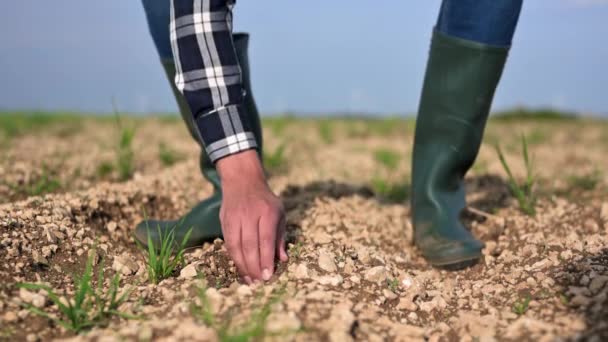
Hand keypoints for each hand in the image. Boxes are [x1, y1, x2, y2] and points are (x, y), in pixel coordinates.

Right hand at [216, 150, 287, 283]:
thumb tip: (283, 259)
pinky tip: (241, 270)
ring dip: (243, 266)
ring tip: (251, 281)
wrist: (242, 181)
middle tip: (260, 283)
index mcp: (267, 212)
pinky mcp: (224, 222)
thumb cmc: (265, 201)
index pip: (266, 239)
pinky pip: (228, 244)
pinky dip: (235, 259)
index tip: (268, 276)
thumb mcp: (279, 213)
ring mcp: (235, 218)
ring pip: (236, 246)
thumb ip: (280, 236)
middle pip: (250, 245)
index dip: (266, 259)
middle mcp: (249, 214)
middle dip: (254, 267)